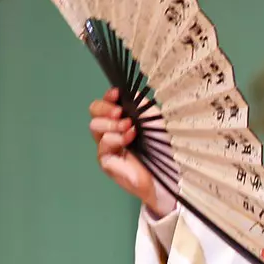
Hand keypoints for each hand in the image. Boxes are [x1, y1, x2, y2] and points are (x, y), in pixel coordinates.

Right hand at [90, 88, 174, 218]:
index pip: (102, 106)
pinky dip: (116, 140)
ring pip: (95, 128)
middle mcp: (110, 133)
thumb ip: (138, 105)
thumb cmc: (163, 144)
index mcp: (119, 121)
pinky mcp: (107, 163)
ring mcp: (107, 149)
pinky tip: (130, 140)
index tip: (116, 94)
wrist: (169, 169)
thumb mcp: (152, 118)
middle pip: (93, 114)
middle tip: (121, 114)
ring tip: (130, 130)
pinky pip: (102, 148)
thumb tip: (126, 94)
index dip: (107, 98)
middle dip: (106, 110)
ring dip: (112, 125)